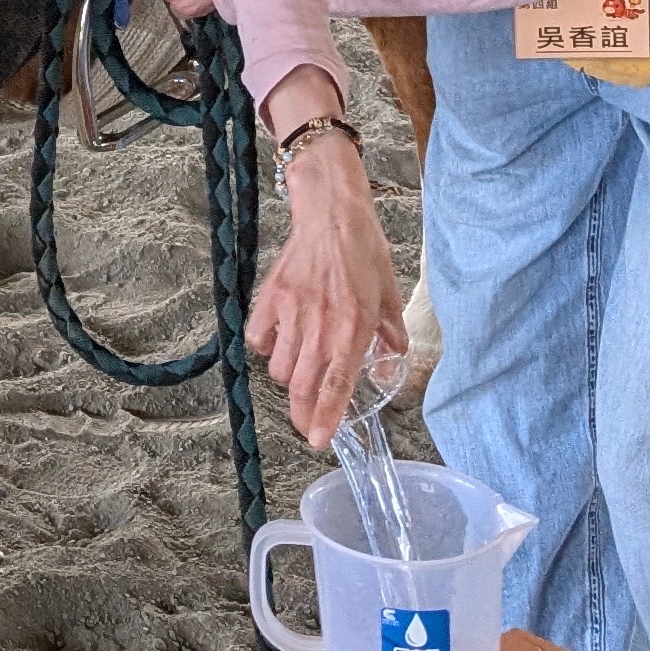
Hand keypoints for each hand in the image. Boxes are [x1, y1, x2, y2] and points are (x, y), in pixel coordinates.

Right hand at [249, 137, 410, 444]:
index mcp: (354, 326)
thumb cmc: (364, 248)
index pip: (337, 384)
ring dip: (289, 379)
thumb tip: (390, 362)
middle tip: (306, 423)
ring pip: (279, 368)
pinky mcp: (270, 298)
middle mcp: (321, 325)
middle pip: (302, 386)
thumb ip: (391, 332)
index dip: (326, 417)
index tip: (318, 440)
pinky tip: (278, 343)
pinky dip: (265, 348)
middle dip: (302, 413)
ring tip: (300, 372)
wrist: (332, 211)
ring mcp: (292, 312)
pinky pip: (258, 338)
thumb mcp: (389, 292)